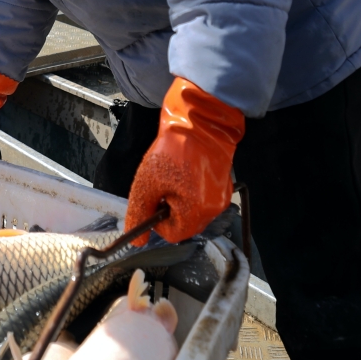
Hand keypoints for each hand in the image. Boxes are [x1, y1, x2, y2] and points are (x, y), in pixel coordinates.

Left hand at [124, 77, 245, 243]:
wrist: (200, 118)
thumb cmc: (174, 148)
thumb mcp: (147, 182)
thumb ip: (140, 213)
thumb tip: (136, 240)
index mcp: (198, 212)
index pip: (173, 234)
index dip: (157, 220)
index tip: (152, 199)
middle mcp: (215, 208)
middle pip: (185, 223)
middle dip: (169, 208)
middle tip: (162, 184)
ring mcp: (222, 195)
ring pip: (193, 210)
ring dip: (179, 198)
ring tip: (174, 173)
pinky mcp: (224, 183)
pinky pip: (202, 196)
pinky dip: (191, 188)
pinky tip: (185, 169)